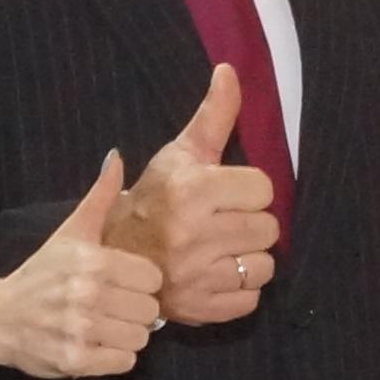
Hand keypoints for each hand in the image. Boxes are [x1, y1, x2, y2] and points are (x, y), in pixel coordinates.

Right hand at [0, 157, 161, 378]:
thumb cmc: (41, 273)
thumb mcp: (70, 231)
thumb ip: (100, 197)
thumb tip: (117, 157)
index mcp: (92, 260)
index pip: (153, 278)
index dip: (141, 282)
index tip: (121, 283)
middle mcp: (87, 294)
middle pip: (149, 311)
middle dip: (135, 311)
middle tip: (112, 307)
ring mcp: (80, 330)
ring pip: (140, 339)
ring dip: (126, 336)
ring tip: (104, 326)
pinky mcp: (75, 361)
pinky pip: (124, 363)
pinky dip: (114, 358)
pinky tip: (95, 345)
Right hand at [107, 64, 284, 320]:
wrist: (111, 256)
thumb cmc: (153, 199)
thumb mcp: (178, 154)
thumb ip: (213, 115)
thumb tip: (230, 70)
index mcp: (191, 192)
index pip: (263, 189)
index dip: (247, 190)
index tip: (223, 195)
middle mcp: (193, 235)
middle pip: (268, 228)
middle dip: (250, 224)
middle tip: (223, 223)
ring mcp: (196, 277)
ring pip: (264, 266)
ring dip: (248, 258)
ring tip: (221, 249)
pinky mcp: (201, 309)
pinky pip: (251, 299)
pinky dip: (239, 289)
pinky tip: (216, 274)